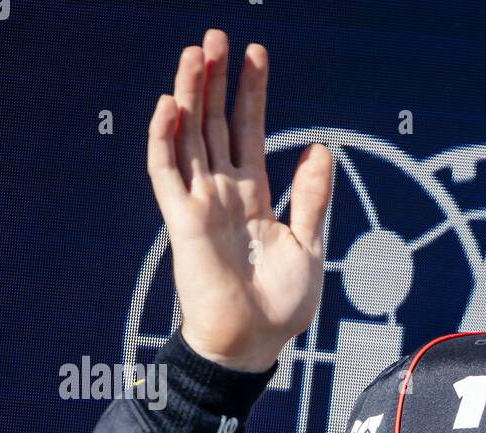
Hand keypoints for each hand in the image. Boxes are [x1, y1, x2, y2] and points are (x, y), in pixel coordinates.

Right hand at [146, 30, 332, 371]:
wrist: (254, 342)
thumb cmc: (280, 305)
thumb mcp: (309, 244)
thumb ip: (312, 198)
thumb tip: (321, 148)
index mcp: (252, 197)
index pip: (249, 132)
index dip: (252, 94)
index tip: (256, 55)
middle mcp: (222, 194)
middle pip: (214, 124)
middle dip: (215, 81)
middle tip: (217, 37)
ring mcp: (199, 205)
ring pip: (188, 137)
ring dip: (189, 95)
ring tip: (196, 53)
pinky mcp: (182, 222)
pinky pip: (166, 172)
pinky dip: (164, 138)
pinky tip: (170, 104)